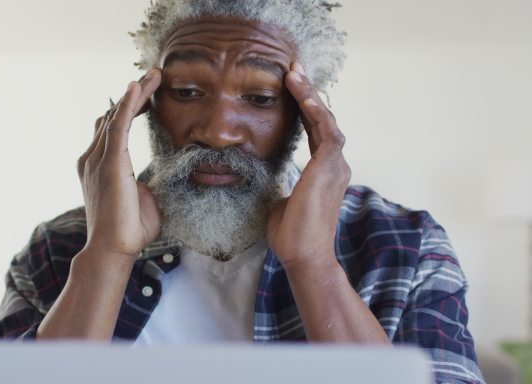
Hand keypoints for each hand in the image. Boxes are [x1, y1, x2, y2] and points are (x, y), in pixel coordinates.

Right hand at [77, 69, 161, 263]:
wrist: (114, 249)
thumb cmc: (130, 230)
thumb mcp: (145, 198)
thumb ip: (152, 182)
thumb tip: (171, 176)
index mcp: (101, 165)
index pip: (113, 127)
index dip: (129, 108)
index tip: (147, 96)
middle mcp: (93, 158)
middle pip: (113, 116)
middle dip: (134, 95)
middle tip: (154, 77)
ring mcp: (98, 159)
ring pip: (116, 116)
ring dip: (136, 93)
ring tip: (154, 75)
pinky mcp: (109, 163)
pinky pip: (118, 126)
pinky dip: (127, 105)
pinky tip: (137, 87)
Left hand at [266, 62, 350, 269]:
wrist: (303, 256)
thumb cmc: (292, 235)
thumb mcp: (281, 200)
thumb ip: (281, 184)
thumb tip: (267, 177)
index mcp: (324, 171)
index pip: (315, 132)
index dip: (304, 109)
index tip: (290, 89)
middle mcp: (335, 165)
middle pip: (322, 120)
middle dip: (307, 94)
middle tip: (292, 71)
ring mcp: (336, 165)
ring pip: (326, 120)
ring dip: (310, 96)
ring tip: (294, 74)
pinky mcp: (331, 167)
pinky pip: (326, 130)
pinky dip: (316, 111)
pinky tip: (302, 95)